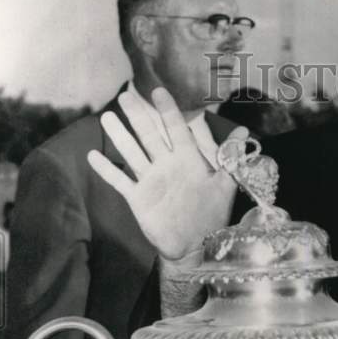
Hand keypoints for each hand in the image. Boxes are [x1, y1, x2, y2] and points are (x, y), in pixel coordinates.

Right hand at [87, 88, 247, 259]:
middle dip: (138, 116)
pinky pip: (119, 181)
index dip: (168, 111)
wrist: (194, 246)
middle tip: (125, 95)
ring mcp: (150, 180)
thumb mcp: (224, 186)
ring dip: (119, 136)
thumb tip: (245, 132)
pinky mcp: (138, 197)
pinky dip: (106, 170)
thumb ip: (231, 159)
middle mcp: (166, 165)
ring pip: (132, 152)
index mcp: (187, 160)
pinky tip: (92, 155)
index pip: (176, 129)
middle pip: (149, 135)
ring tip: (106, 117)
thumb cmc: (211, 216)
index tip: (158, 92)